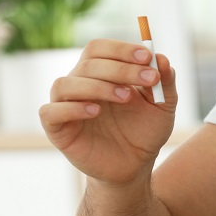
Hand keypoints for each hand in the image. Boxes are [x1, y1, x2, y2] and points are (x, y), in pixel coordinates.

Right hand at [39, 38, 177, 184]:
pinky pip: (50, 112)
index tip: (146, 56)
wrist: (135, 166)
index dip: (121, 49)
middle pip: (88, 63)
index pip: (100, 49)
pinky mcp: (57, 129)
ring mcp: (65, 106)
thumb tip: (162, 58)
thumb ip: (164, 82)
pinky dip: (72, 108)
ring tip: (126, 97)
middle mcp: (79, 84)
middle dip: (121, 68)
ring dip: (98, 86)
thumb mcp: (163, 106)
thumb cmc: (144, 132)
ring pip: (65, 84)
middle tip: (149, 79)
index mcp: (100, 73)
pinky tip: (95, 111)